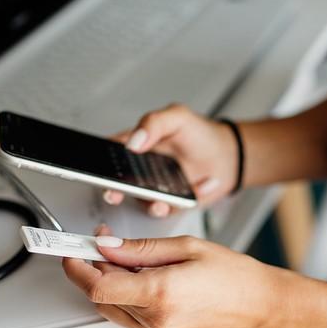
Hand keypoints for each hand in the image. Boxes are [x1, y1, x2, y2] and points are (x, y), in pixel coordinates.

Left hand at [62, 226, 294, 327]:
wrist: (262, 307)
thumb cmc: (236, 277)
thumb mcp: (188, 247)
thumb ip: (142, 247)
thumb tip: (109, 245)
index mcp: (160, 293)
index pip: (98, 286)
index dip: (79, 267)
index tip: (74, 252)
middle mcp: (156, 319)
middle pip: (102, 296)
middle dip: (96, 268)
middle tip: (106, 244)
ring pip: (113, 308)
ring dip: (111, 283)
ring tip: (132, 260)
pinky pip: (130, 317)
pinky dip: (127, 297)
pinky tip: (143, 278)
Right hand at [102, 103, 238, 216]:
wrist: (228, 157)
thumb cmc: (201, 134)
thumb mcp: (178, 117)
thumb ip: (153, 123)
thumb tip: (133, 141)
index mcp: (137, 145)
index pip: (109, 153)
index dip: (98, 163)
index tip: (98, 170)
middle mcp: (141, 170)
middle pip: (118, 183)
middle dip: (114, 192)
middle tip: (116, 193)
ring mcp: (154, 189)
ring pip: (142, 203)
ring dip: (151, 204)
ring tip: (162, 202)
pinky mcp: (170, 204)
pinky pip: (168, 210)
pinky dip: (182, 203)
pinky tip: (200, 186)